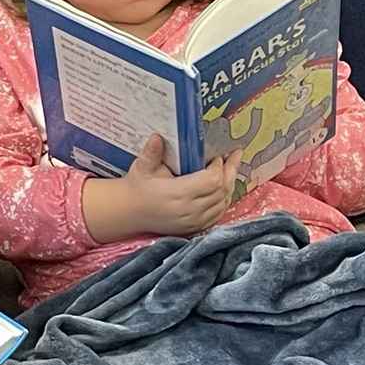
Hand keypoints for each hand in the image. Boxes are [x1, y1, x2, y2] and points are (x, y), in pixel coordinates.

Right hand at [123, 133, 240, 235]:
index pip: (211, 181)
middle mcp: (189, 210)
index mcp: (177, 194)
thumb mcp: (141, 167)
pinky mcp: (196, 228)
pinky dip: (224, 199)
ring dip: (230, 185)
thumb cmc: (138, 187)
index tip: (216, 156)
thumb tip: (158, 136)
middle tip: (233, 156)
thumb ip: (151, 152)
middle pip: (222, 190)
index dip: (219, 167)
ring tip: (230, 168)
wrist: (130, 212)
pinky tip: (223, 188)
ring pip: (224, 202)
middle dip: (230, 171)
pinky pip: (219, 213)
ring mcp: (194, 221)